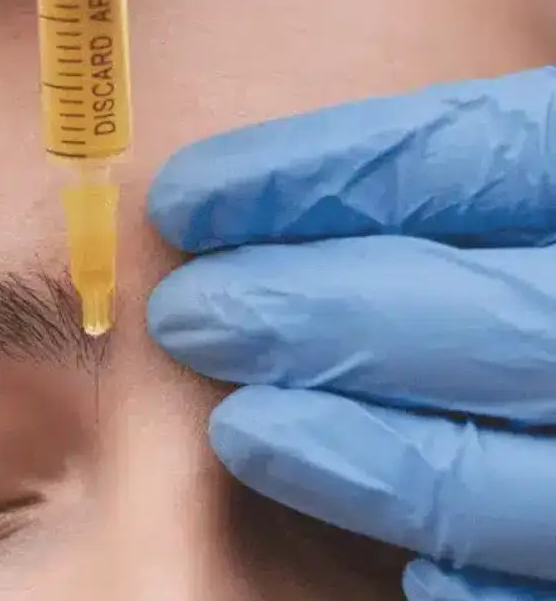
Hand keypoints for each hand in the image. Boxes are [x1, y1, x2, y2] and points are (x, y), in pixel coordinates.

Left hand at [145, 68, 555, 599]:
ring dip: (369, 460)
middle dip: (320, 315)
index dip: (317, 178)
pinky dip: (481, 573)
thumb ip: (483, 155)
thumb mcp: (548, 151)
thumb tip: (282, 187)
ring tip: (240, 427)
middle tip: (193, 314)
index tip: (189, 195)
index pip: (469, 158)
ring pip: (522, 478)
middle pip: (496, 318)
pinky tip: (408, 559)